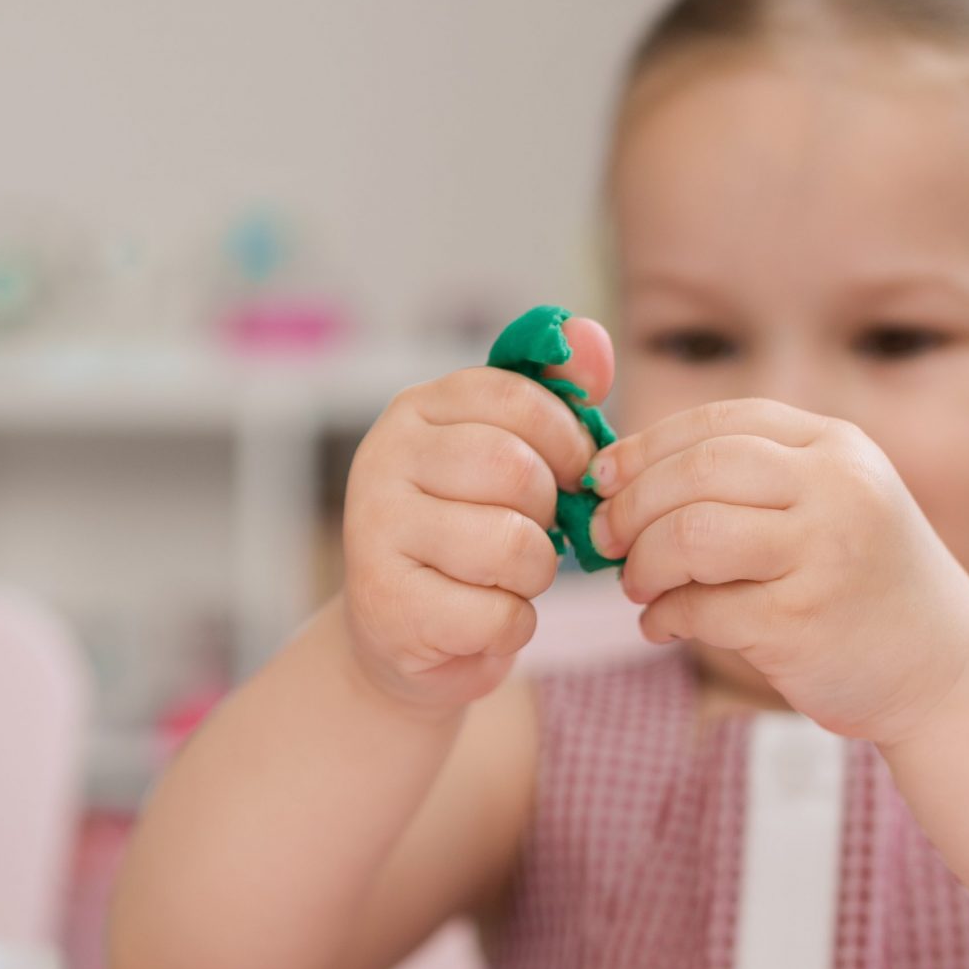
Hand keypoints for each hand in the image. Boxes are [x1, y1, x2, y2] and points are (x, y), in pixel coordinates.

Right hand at [341, 321, 616, 713]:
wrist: (401, 633)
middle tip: (532, 534)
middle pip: (514, 470)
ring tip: (508, 578)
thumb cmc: (468, 534)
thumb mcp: (509, 455)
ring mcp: (376, 532)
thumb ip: (555, 398)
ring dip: (535, 575)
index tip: (567, 474)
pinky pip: (496, 614)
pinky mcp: (387, 605)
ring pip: (512, 546)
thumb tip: (592, 335)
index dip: (566, 442)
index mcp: (416, 409)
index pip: (516, 398)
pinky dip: (512, 625)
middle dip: (549, 514)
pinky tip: (484, 618)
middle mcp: (382, 458)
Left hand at [588, 398, 968, 747]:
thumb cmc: (863, 583)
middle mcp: (836, 489)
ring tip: (637, 585)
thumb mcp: (830, 503)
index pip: (720, 422)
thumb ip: (750, 479)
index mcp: (837, 447)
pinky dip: (664, 617)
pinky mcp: (802, 623)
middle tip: (606, 538)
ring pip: (691, 535)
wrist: (946, 669)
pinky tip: (663, 626)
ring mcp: (823, 555)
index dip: (646, 447)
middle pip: (697, 471)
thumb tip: (619, 477)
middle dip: (632, 505)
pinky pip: (701, 608)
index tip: (602, 476)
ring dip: (644, 562)